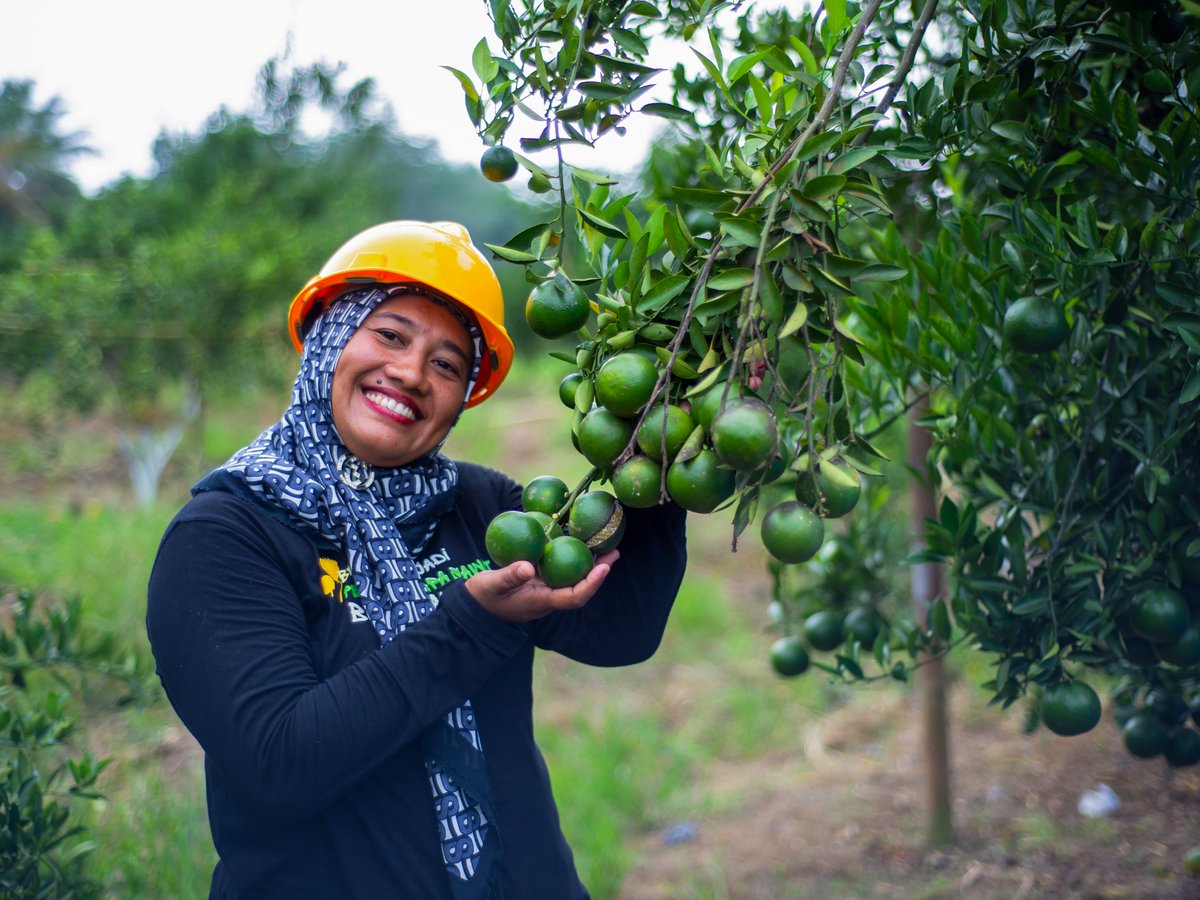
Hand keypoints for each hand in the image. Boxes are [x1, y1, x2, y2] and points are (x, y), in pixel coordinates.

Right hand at [465, 550, 618, 622]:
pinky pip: (561, 567)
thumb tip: (528, 566)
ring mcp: (546, 588)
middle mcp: (549, 596)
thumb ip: (509, 577)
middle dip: (599, 571)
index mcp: (542, 601)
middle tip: (615, 551)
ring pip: (573, 576)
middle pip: (581, 586)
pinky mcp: (541, 580)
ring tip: (606, 543)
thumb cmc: (484, 597)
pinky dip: (571, 554)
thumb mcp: (491, 585)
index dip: (590, 585)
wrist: (476, 606)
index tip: (603, 569)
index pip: (573, 598)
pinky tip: (577, 538)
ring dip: (590, 562)